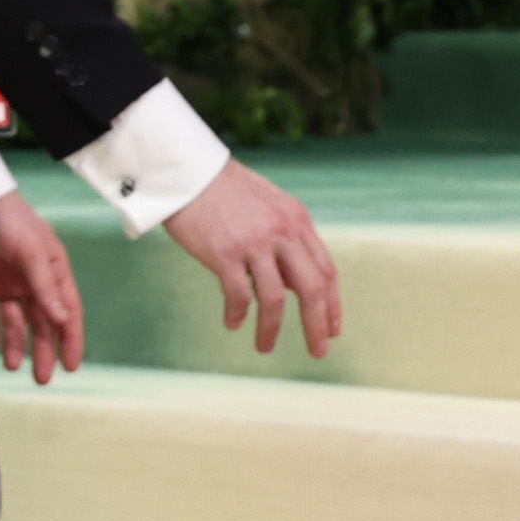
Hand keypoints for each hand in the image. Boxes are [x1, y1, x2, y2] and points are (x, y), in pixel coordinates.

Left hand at [0, 190, 84, 382]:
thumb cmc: (6, 218)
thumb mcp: (31, 249)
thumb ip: (45, 285)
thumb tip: (62, 320)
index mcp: (52, 270)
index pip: (67, 310)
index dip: (70, 338)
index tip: (70, 366)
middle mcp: (30, 280)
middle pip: (41, 322)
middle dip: (43, 349)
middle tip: (42, 378)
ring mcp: (4, 282)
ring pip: (13, 322)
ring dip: (14, 344)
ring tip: (11, 365)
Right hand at [161, 157, 340, 355]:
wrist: (187, 170)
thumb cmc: (222, 188)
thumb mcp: (268, 206)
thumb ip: (285, 239)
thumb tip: (289, 282)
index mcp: (297, 221)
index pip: (326, 270)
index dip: (332, 304)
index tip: (332, 329)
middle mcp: (283, 232)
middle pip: (312, 289)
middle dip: (317, 324)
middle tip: (318, 350)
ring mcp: (254, 244)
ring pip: (275, 299)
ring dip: (271, 329)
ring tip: (264, 347)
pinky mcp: (224, 253)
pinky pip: (238, 294)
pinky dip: (237, 313)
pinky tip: (232, 322)